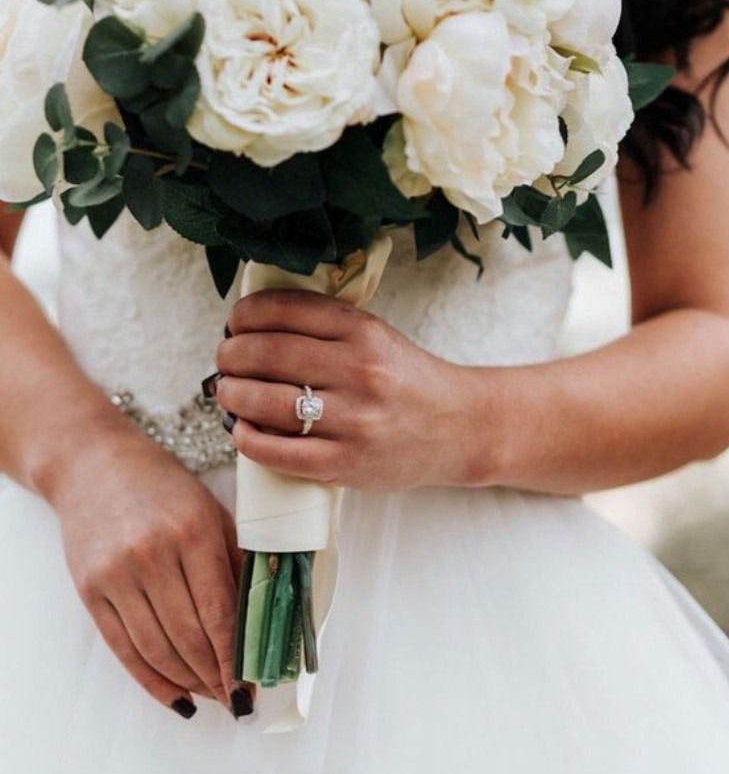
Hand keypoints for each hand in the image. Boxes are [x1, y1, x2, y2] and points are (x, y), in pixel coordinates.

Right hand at [49, 415, 253, 719]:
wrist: (93, 464)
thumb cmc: (162, 485)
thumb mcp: (210, 509)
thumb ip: (235, 559)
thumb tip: (261, 616)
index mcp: (192, 530)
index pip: (219, 610)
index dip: (236, 656)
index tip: (252, 685)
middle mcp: (152, 553)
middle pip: (189, 636)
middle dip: (216, 675)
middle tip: (236, 698)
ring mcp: (116, 573)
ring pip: (157, 648)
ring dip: (188, 681)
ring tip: (210, 695)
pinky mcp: (89, 589)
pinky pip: (123, 648)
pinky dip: (151, 679)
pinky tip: (175, 694)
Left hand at [215, 289, 481, 490]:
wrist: (458, 428)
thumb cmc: (406, 379)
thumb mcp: (376, 335)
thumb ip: (324, 325)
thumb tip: (251, 323)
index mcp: (363, 331)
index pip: (285, 309)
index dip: (246, 314)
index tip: (236, 322)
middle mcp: (359, 371)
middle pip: (266, 353)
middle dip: (231, 354)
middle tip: (225, 358)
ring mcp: (352, 420)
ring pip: (266, 401)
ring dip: (231, 393)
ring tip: (227, 391)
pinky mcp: (344, 464)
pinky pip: (277, 451)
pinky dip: (247, 437)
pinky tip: (243, 428)